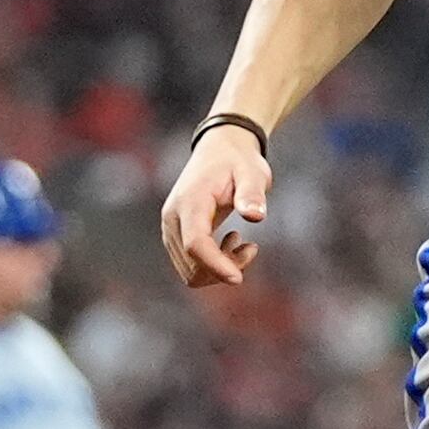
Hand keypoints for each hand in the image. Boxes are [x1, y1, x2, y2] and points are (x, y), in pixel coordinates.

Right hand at [161, 125, 272, 288]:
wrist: (219, 150)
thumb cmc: (238, 161)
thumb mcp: (252, 172)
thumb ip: (252, 193)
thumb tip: (256, 216)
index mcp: (190, 202)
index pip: (195, 244)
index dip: (216, 265)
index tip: (239, 279)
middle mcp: (173, 219)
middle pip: (192, 265)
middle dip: (224, 268)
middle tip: (252, 249)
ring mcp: (171, 229)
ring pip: (190, 272)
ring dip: (220, 269)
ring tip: (245, 246)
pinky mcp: (176, 236)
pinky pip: (191, 266)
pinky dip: (214, 265)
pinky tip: (233, 245)